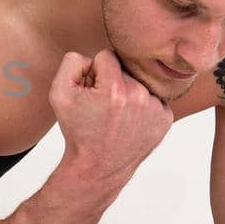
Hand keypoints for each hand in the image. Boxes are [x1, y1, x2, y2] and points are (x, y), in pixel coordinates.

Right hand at [48, 50, 172, 181]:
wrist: (97, 167)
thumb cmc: (77, 131)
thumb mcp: (59, 94)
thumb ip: (72, 62)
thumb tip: (93, 57)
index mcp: (114, 89)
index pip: (106, 55)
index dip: (94, 72)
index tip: (91, 91)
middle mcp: (139, 96)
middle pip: (123, 69)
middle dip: (111, 82)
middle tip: (101, 107)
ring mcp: (156, 109)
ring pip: (138, 82)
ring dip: (127, 93)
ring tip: (115, 116)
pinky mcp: (165, 118)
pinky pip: (152, 97)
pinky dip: (141, 106)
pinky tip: (129, 122)